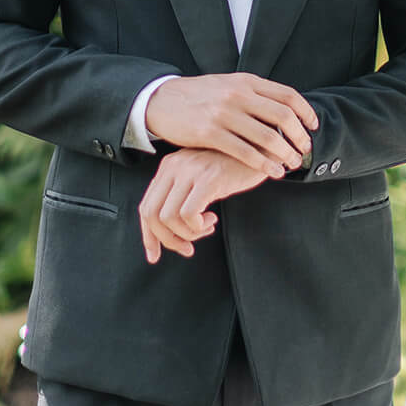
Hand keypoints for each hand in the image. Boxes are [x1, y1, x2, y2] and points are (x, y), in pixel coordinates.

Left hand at [139, 148, 272, 264]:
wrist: (260, 149)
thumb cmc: (231, 168)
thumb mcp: (199, 179)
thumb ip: (181, 196)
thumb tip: (165, 233)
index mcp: (168, 167)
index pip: (145, 207)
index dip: (149, 236)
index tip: (155, 256)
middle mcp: (174, 166)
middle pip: (152, 215)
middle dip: (167, 240)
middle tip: (187, 248)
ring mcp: (190, 171)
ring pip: (169, 218)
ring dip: (187, 234)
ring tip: (206, 228)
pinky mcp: (208, 179)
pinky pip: (189, 215)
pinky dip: (198, 227)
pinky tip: (213, 220)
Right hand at [144, 72, 316, 174]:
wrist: (162, 100)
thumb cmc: (198, 95)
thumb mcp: (227, 84)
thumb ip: (252, 93)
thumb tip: (282, 107)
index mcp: (246, 81)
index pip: (287, 95)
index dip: (305, 112)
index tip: (313, 127)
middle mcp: (238, 94)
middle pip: (283, 116)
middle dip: (299, 136)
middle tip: (305, 150)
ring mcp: (224, 113)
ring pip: (267, 136)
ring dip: (285, 154)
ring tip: (292, 164)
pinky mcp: (210, 133)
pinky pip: (245, 152)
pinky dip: (263, 164)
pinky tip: (272, 172)